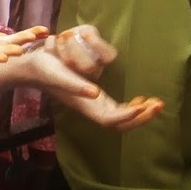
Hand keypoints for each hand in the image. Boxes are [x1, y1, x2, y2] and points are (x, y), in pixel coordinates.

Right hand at [0, 25, 163, 130]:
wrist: (32, 66)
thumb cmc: (44, 69)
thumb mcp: (58, 74)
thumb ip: (75, 85)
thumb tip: (95, 94)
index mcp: (83, 105)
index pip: (111, 119)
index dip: (129, 116)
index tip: (144, 105)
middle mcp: (90, 107)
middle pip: (121, 123)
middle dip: (141, 117)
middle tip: (158, 104)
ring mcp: (94, 104)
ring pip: (122, 118)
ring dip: (140, 113)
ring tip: (155, 102)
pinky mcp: (95, 97)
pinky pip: (119, 109)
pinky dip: (133, 107)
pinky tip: (140, 99)